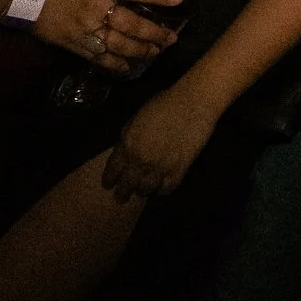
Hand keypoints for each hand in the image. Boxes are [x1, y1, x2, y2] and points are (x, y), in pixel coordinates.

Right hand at [35, 0, 181, 71]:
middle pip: (132, 24)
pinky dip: (115, 64)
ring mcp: (87, 30)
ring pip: (119, 45)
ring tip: (156, 52)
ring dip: (141, 50)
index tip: (177, 1)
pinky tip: (128, 67)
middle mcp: (97, 9)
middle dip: (155, 33)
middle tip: (171, 38)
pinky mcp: (76, 45)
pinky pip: (100, 58)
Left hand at [101, 90, 219, 201]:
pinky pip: (167, 189)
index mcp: (127, 144)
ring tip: (143, 192)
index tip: (108, 185)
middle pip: (127, 184)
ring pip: (146, 190)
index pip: (113, 169)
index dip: (109, 179)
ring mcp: (160, 167)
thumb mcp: (136, 118)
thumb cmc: (164, 103)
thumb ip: (127, 137)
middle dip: (122, 192)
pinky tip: (160, 189)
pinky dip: (162, 191)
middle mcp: (140, 160)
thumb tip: (124, 152)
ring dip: (143, 191)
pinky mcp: (179, 170)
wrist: (192, 103)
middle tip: (121, 197)